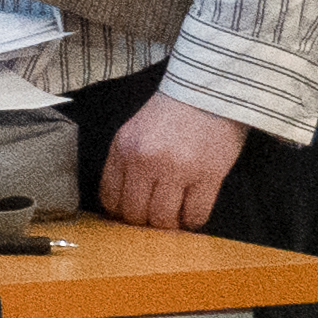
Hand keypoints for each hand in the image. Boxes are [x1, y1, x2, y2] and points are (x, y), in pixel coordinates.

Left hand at [101, 92, 248, 232]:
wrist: (207, 94)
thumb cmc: (170, 114)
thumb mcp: (133, 133)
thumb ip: (125, 163)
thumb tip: (120, 204)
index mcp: (122, 149)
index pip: (110, 197)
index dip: (120, 213)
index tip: (130, 216)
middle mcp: (145, 161)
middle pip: (136, 214)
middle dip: (144, 223)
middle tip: (155, 218)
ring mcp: (177, 170)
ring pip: (164, 219)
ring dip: (169, 224)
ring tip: (175, 216)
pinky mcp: (208, 176)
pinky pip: (195, 215)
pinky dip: (193, 221)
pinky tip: (193, 213)